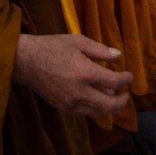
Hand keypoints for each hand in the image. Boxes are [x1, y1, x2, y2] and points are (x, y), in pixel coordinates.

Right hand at [14, 33, 132, 117]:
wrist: (26, 61)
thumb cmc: (52, 47)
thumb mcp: (77, 41)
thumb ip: (99, 50)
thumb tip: (118, 55)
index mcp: (85, 73)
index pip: (114, 82)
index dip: (125, 79)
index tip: (129, 76)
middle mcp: (80, 92)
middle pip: (109, 104)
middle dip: (121, 101)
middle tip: (126, 94)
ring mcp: (71, 102)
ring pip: (98, 112)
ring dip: (110, 108)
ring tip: (113, 98)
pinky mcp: (63, 107)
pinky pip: (85, 113)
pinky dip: (95, 109)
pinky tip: (97, 100)